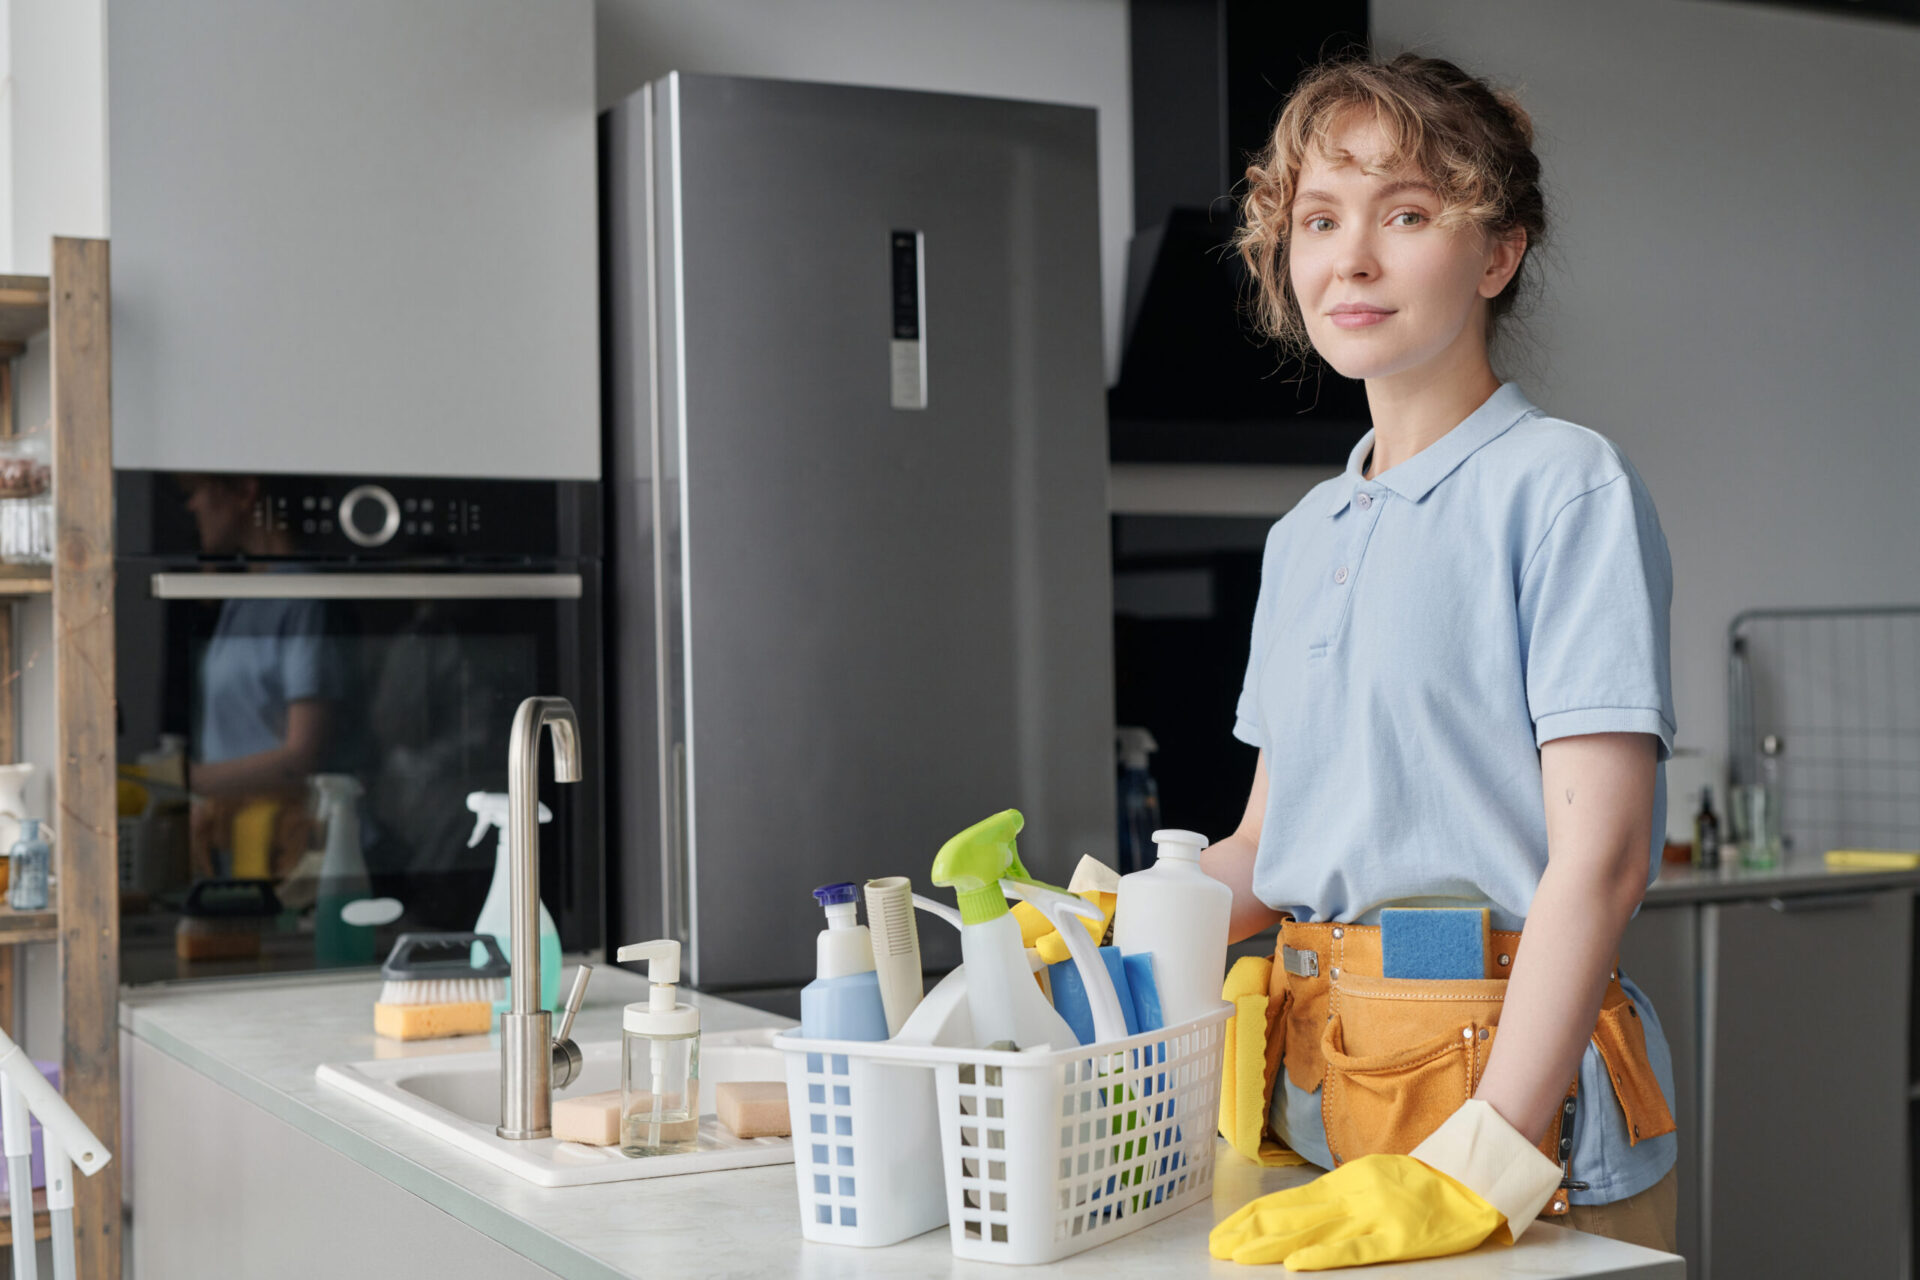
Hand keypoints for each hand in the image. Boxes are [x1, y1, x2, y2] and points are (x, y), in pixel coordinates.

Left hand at [1209, 1153, 1503, 1269]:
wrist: (1471, 1181)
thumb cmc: (1420, 1185)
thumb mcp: (1370, 1179)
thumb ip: (1337, 1196)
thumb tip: (1297, 1213)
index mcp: (1342, 1182)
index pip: (1285, 1202)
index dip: (1251, 1217)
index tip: (1223, 1231)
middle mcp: (1350, 1196)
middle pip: (1288, 1216)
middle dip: (1249, 1232)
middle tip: (1216, 1248)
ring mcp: (1372, 1216)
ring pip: (1311, 1231)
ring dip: (1270, 1245)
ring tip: (1238, 1255)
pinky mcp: (1396, 1239)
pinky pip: (1354, 1250)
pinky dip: (1322, 1256)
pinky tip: (1295, 1263)